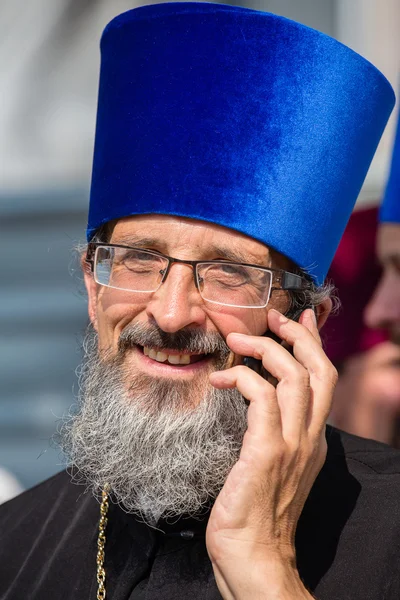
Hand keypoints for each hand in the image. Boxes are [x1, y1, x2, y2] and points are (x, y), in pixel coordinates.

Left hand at [206, 308, 336, 599]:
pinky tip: (221, 379)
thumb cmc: (254, 515)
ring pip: (294, 376)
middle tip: (272, 317)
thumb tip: (258, 406)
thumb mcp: (273, 469)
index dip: (313, 345)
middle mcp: (310, 438)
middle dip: (297, 336)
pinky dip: (242, 378)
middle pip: (318, 370)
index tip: (298, 320)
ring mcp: (292, 444)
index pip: (323, 381)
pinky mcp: (267, 451)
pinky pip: (261, 396)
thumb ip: (273, 436)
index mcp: (312, 441)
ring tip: (237, 340)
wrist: (254, 558)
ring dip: (265, 349)